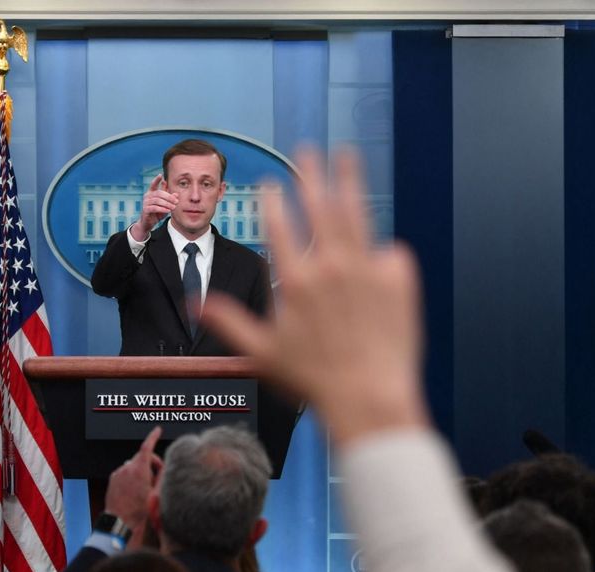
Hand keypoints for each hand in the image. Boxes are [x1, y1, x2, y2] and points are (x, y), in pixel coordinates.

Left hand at [105, 426, 163, 542]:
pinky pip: (125, 472)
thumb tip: (164, 467)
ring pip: (133, 465)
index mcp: (139, 470)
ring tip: (144, 488)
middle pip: (142, 457)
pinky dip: (131, 476)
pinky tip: (134, 490)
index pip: (147, 447)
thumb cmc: (140, 511)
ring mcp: (118, 473)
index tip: (157, 430)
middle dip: (151, 463)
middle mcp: (127, 468)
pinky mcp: (113, 479)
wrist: (121, 522)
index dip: (153, 437)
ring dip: (140, 471)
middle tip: (157, 476)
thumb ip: (161, 476)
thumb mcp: (157, 493)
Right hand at [131, 174, 176, 240]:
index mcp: (151, 193)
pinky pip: (155, 208)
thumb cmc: (157, 212)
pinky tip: (168, 211)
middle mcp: (147, 196)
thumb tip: (176, 194)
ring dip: (167, 204)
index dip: (156, 180)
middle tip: (176, 201)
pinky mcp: (145, 209)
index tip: (160, 175)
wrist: (148, 223)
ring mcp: (145, 202)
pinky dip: (162, 209)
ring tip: (173, 207)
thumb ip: (169, 199)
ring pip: (157, 200)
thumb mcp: (165, 205)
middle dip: (169, 197)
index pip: (153, 184)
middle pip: (159, 193)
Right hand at [202, 148, 428, 444]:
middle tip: (307, 151)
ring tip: (347, 156)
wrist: (369, 397)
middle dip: (310, 175)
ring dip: (349, 182)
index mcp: (297, 279)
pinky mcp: (399, 279)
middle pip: (319, 207)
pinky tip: (379, 250)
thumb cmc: (313, 379)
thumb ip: (229, 321)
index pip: (280, 226)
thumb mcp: (261, 352)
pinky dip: (382, 251)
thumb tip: (196, 303)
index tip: (270, 183)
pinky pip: (390, 253)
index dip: (273, 201)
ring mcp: (368, 269)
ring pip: (357, 214)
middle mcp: (332, 266)